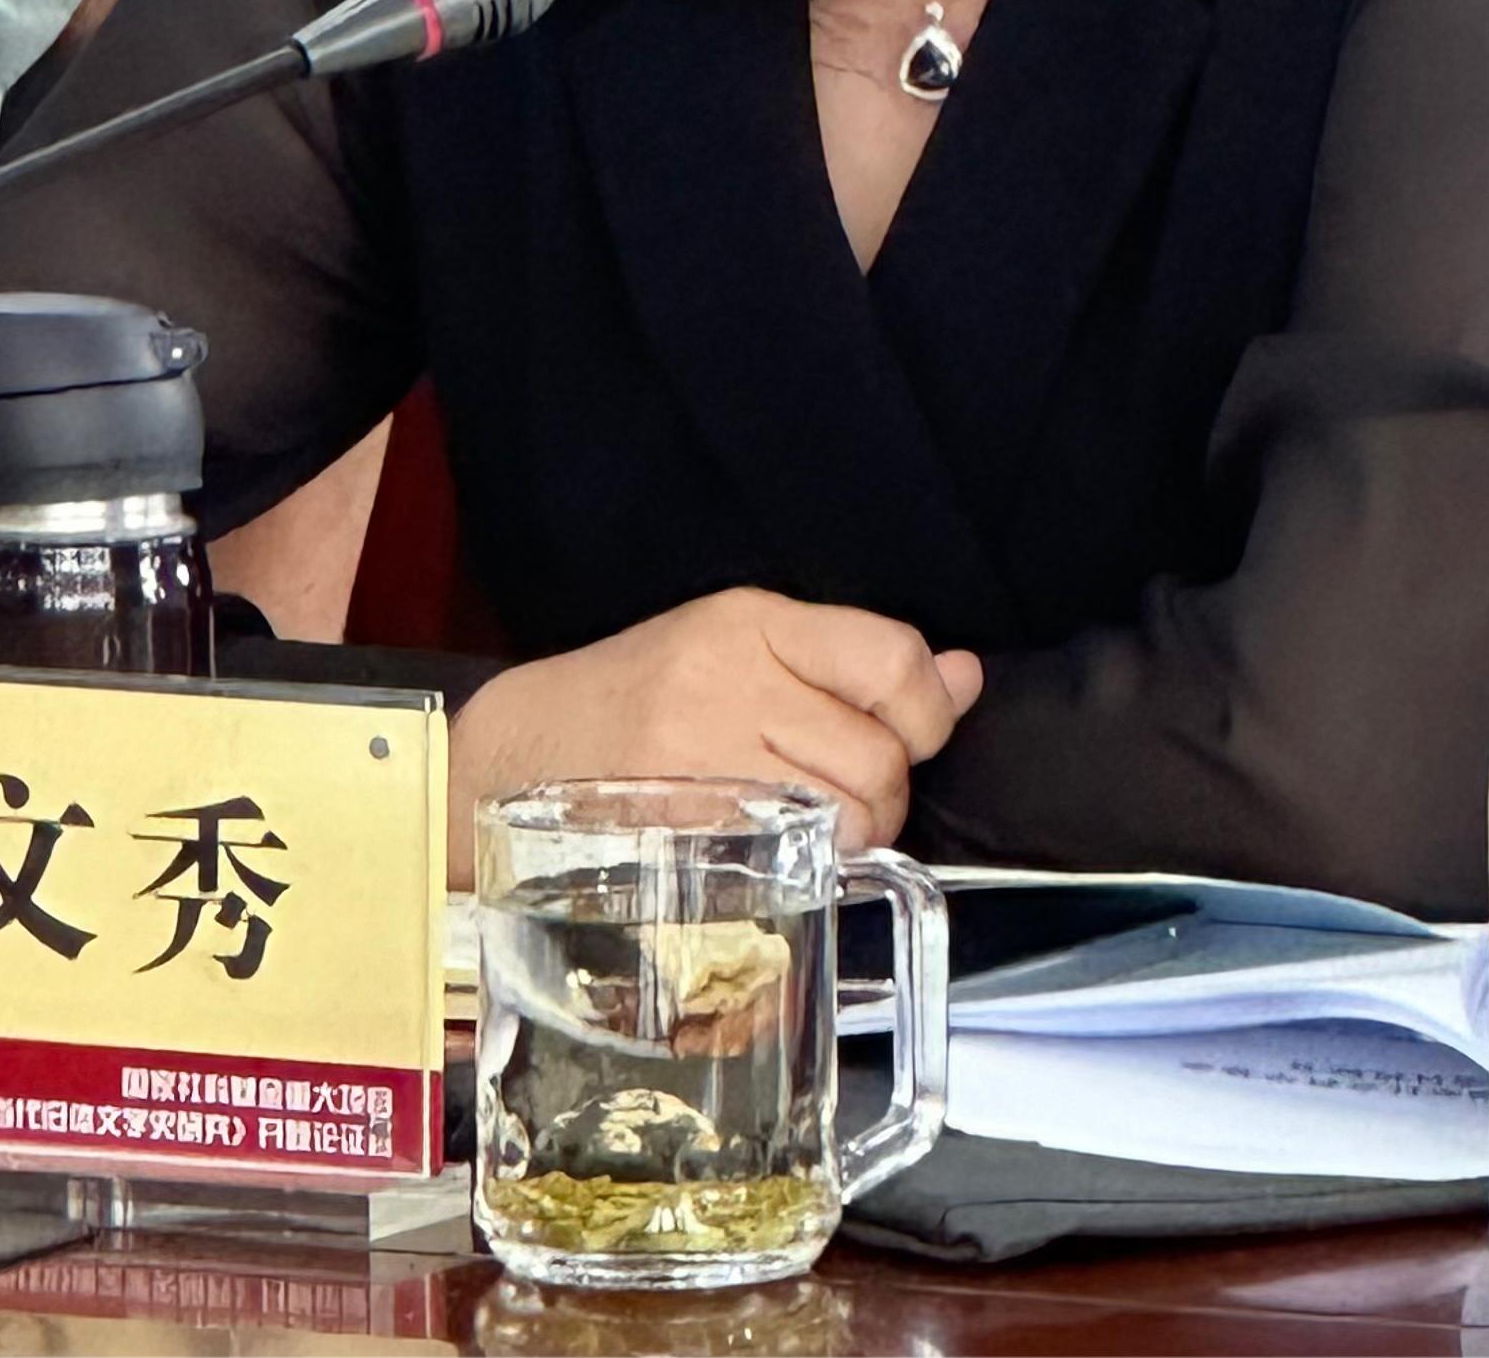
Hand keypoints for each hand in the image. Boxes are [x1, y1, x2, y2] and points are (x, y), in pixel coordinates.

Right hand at [447, 587, 983, 880]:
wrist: (523, 748)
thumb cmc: (641, 697)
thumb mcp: (744, 647)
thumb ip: (854, 663)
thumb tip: (964, 677)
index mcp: (752, 622)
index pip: (892, 659)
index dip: (926, 709)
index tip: (911, 730)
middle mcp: (730, 681)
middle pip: (879, 757)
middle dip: (883, 793)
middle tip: (841, 795)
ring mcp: (703, 758)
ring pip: (845, 817)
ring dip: (846, 836)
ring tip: (802, 824)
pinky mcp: (684, 828)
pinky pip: (793, 860)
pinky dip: (804, 867)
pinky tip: (773, 851)